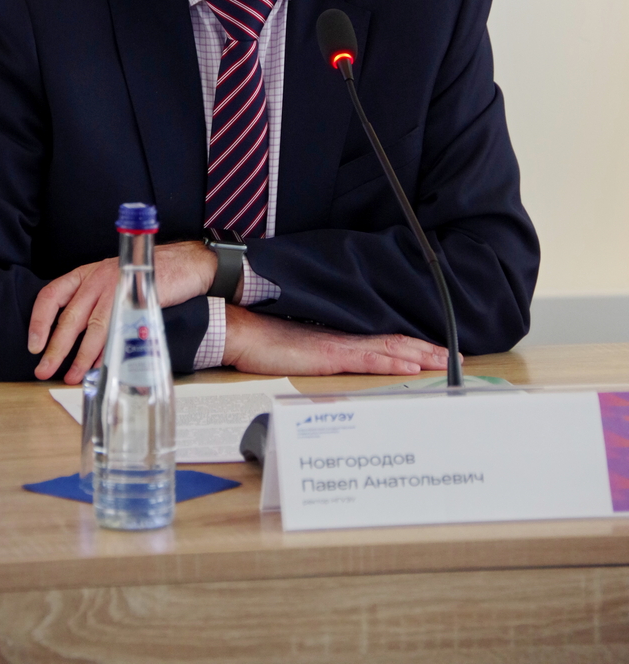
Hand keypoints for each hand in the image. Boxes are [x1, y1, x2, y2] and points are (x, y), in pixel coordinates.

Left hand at [28, 241, 217, 383]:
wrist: (186, 264)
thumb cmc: (147, 274)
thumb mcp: (112, 281)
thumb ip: (93, 304)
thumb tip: (72, 339)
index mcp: (86, 273)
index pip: (52, 295)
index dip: (39, 321)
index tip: (34, 346)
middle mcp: (98, 278)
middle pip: (70, 317)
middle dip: (55, 348)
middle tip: (44, 370)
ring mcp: (119, 289)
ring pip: (93, 327)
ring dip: (80, 356)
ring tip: (71, 376)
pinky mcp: (139, 302)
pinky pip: (119, 331)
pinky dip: (108, 352)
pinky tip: (101, 367)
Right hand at [222, 305, 458, 375]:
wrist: (239, 329)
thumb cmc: (261, 341)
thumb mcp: (297, 351)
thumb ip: (319, 356)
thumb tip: (332, 365)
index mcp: (338, 339)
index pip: (384, 340)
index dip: (412, 346)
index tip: (435, 351)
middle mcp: (343, 338)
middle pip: (395, 341)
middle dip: (428, 350)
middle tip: (456, 358)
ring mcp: (337, 345)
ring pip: (389, 348)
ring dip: (421, 355)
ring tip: (446, 362)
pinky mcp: (328, 354)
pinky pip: (368, 357)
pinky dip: (393, 361)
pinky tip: (410, 366)